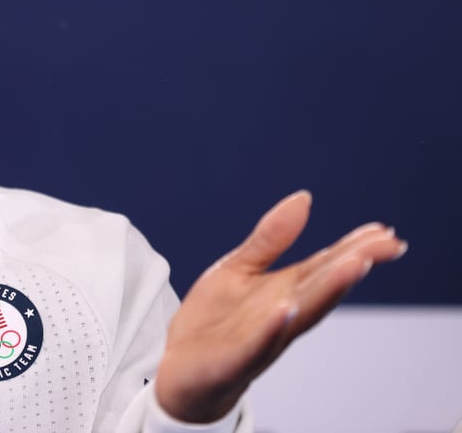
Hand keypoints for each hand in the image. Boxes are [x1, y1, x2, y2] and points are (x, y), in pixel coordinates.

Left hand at [155, 190, 406, 422]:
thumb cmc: (216, 321)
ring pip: (299, 315)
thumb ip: (271, 238)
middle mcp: (281, 316)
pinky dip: (272, 327)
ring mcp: (261, 339)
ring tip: (355, 264)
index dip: (354, 249)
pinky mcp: (233, 359)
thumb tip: (304, 197)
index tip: (386, 233)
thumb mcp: (239, 268)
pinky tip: (285, 308)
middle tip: (385, 245)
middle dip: (350, 266)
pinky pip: (255, 344)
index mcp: (284, 292)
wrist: (181, 371)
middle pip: (321, 288)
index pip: (323, 267)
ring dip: (327, 291)